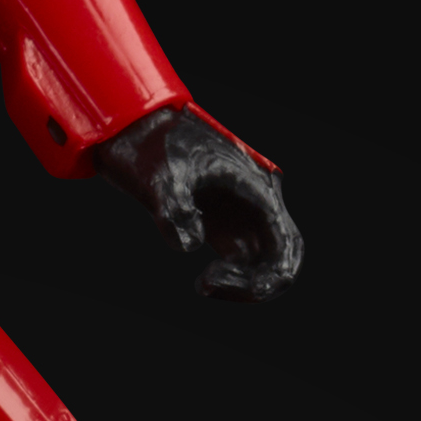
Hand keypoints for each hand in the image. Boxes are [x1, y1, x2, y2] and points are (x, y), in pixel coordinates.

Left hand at [94, 104, 302, 304]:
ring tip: (203, 285)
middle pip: (284, 257)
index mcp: (256, 188)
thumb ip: (174, 208)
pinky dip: (232, 280)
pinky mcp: (223, 226)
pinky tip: (203, 282)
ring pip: (265, 263)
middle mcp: (257, 205)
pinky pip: (244, 263)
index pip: (284, 242)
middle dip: (261, 285)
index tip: (227, 281)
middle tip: (211, 286)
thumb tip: (189, 245)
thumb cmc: (155, 146)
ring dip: (245, 285)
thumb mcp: (161, 174)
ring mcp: (241, 216)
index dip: (270, 274)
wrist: (135, 134)